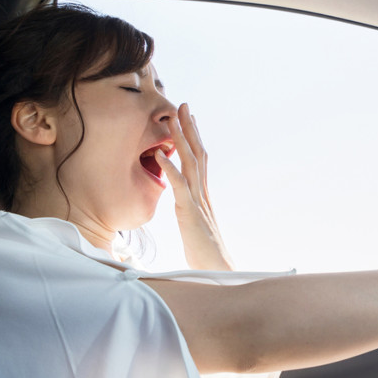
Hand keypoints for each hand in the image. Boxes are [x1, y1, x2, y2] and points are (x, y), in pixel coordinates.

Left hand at [155, 103, 233, 270]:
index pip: (200, 161)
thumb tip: (186, 206)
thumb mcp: (195, 227)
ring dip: (182, 140)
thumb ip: (191, 213)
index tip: (189, 120)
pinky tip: (160, 154)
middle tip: (184, 106)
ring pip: (191, 164)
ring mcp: (197, 202)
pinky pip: (179, 187)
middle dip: (190, 129)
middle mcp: (202, 194)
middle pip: (198, 154)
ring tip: (174, 119)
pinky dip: (170, 169)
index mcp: (203, 196)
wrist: (217, 271)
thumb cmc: (205, 254)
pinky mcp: (190, 213)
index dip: (195, 139)